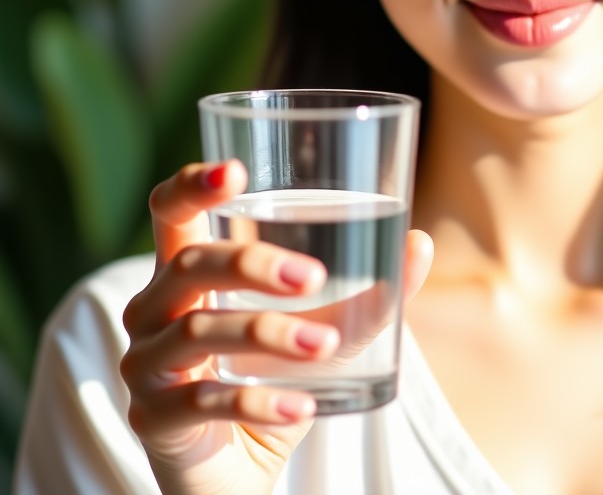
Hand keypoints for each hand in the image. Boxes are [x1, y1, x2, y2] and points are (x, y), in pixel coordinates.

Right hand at [119, 161, 432, 494]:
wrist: (237, 471)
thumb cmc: (271, 379)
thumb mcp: (322, 331)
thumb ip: (368, 295)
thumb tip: (420, 243)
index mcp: (185, 273)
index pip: (169, 212)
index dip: (192, 186)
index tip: (236, 172)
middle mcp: (155, 310)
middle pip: (189, 264)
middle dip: (251, 264)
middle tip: (314, 277)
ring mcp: (147, 366)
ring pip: (200, 331)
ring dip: (269, 335)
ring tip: (324, 346)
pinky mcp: (154, 421)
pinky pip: (204, 402)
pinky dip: (258, 400)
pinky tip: (300, 405)